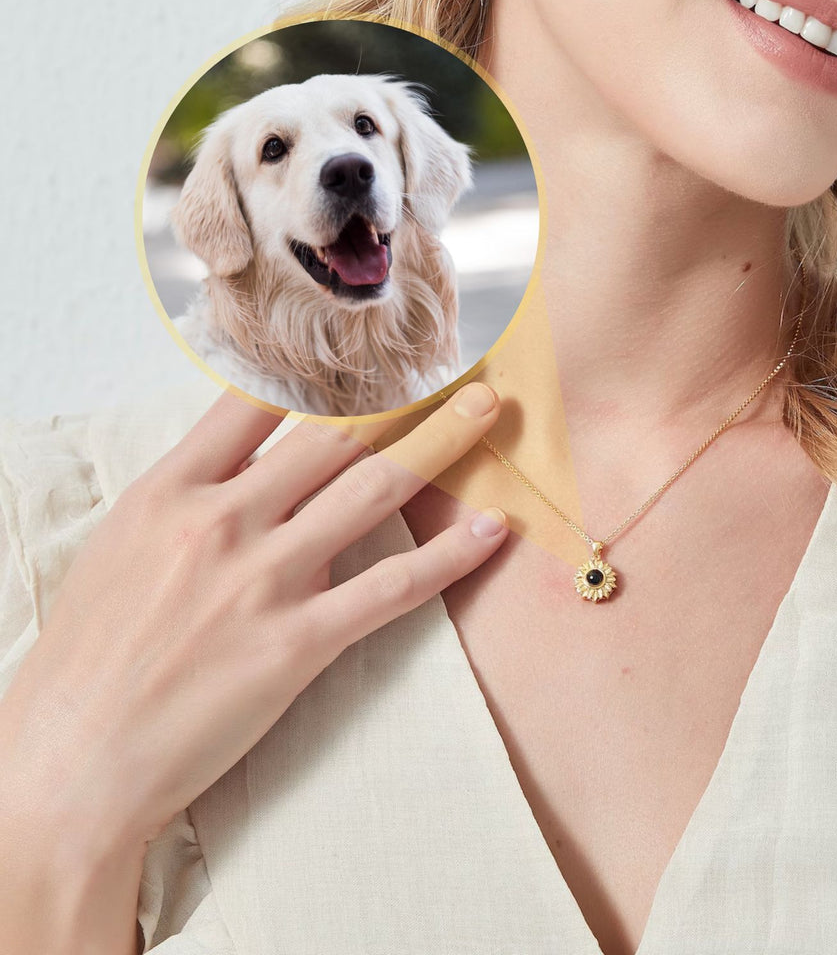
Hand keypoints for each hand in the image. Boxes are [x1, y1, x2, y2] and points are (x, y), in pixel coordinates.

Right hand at [0, 380, 508, 855]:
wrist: (73, 761)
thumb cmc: (89, 657)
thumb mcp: (124, 545)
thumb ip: (193, 494)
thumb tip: (256, 458)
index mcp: (172, 491)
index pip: (257, 400)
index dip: (323, 368)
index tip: (372, 348)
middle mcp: (224, 521)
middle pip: (334, 434)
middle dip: (403, 393)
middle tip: (458, 366)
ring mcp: (266, 580)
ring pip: (374, 489)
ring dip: (441, 443)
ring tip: (486, 411)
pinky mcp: (299, 641)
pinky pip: (394, 587)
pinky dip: (451, 556)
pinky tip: (491, 530)